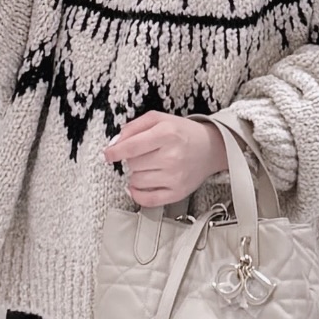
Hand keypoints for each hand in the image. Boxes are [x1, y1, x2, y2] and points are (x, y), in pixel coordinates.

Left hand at [102, 112, 227, 205]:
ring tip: (148, 166)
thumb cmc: (183, 132)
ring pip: (137, 181)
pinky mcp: (177, 193)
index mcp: (167, 133)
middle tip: (145, 154)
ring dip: (136, 174)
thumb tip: (114, 143)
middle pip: (133, 164)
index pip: (131, 147)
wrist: (210, 148)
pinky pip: (148, 200)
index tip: (107, 154)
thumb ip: (134, 127)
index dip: (114, 152)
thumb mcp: (159, 119)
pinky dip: (137, 194)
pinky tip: (138, 186)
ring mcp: (175, 177)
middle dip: (132, 159)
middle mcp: (172, 156)